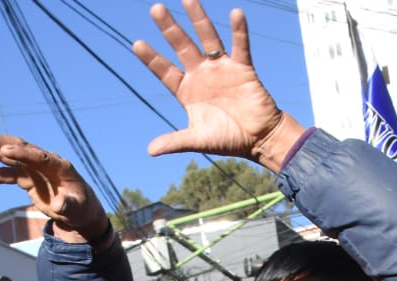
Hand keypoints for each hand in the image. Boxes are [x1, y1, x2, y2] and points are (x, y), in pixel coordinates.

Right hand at [0, 131, 109, 244]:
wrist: (78, 211)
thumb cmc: (80, 208)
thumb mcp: (77, 209)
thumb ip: (68, 206)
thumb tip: (59, 205)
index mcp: (58, 165)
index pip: (38, 155)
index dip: (22, 152)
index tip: (5, 150)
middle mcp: (43, 162)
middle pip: (18, 147)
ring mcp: (33, 168)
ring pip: (7, 155)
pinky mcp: (26, 178)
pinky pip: (5, 174)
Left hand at [131, 1, 305, 170]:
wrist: (259, 139)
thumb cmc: (228, 139)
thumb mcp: (199, 140)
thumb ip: (176, 141)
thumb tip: (151, 150)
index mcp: (187, 91)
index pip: (165, 71)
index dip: (152, 58)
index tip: (137, 44)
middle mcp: (202, 75)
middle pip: (181, 46)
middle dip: (169, 28)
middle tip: (155, 8)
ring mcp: (221, 69)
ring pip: (207, 38)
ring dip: (198, 19)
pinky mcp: (242, 68)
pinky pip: (240, 46)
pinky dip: (238, 31)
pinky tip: (235, 13)